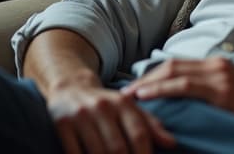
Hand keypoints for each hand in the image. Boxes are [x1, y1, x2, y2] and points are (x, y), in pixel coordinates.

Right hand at [47, 80, 175, 153]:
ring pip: (97, 152)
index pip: (139, 133)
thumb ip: (150, 125)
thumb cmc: (107, 104)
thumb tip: (172, 144)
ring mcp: (82, 116)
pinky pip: (74, 152)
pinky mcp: (62, 124)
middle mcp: (103, 107)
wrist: (71, 87)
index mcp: (124, 103)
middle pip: (118, 147)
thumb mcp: (129, 108)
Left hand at [122, 57, 233, 130]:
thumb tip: (185, 103)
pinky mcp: (221, 89)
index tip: (136, 87)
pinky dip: (161, 89)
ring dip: (147, 83)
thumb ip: (210, 92)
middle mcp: (216, 64)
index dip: (154, 74)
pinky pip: (184, 86)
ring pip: (173, 72)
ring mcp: (219, 75)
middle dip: (145, 77)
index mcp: (218, 64)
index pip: (178, 63)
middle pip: (170, 64)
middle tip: (125, 92)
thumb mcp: (233, 94)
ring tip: (128, 95)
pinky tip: (145, 96)